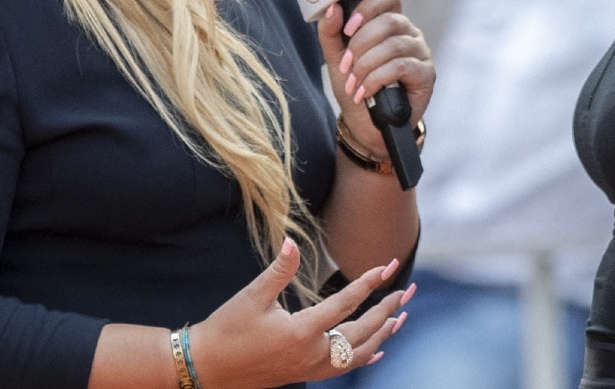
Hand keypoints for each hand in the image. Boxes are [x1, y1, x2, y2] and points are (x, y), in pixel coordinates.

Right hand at [188, 238, 413, 386]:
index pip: (345, 305)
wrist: (207, 368)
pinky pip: (344, 368)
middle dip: (387, 309)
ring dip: (382, 334)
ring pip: (358, 353)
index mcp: (301, 332)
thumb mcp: (252, 296)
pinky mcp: (305, 374)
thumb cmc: (228, 330)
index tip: (386, 267)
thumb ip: (278, 270)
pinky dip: (364, 357)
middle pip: (361, 331)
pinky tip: (378, 351)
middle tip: (407, 290)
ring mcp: (310, 367)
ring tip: (401, 316)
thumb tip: (291, 241)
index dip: (368, 283)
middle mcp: (312, 354)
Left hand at [317, 0, 433, 153]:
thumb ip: (331, 32)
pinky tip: (365, 91)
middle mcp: (409, 33)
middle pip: (389, 21)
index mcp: (389, 22)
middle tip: (346, 64)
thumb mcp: (336, 58)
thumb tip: (332, 8)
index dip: (368, 6)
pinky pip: (402, 66)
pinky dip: (377, 79)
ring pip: (394, 45)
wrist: (366, 125)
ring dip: (366, 65)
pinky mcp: (427, 74)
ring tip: (353, 83)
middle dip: (361, 43)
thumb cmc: (355, 87)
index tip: (348, 27)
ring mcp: (421, 52)